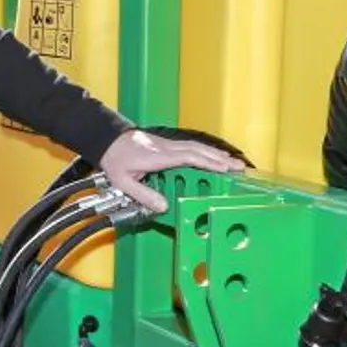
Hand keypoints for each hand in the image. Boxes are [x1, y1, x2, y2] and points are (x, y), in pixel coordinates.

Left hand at [99, 130, 246, 212]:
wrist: (106, 139)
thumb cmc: (114, 159)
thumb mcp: (123, 181)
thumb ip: (143, 195)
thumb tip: (164, 207)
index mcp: (159, 156)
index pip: (189, 157)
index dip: (208, 162)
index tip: (225, 168)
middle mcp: (167, 148)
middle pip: (199, 151)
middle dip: (220, 159)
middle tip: (240, 167)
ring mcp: (168, 144)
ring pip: (196, 147)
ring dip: (216, 154)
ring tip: (233, 163)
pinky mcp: (167, 145)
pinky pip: (190, 147)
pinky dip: (205, 152)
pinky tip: (213, 157)